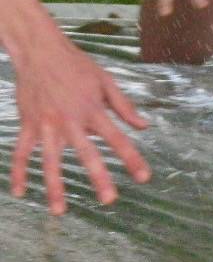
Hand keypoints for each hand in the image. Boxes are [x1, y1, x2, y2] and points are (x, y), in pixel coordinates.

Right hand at [11, 22, 149, 212]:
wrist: (39, 50)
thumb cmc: (76, 65)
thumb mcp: (106, 81)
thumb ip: (124, 107)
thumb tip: (144, 127)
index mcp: (93, 110)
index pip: (117, 139)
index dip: (132, 159)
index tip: (144, 177)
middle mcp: (70, 120)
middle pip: (86, 153)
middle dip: (98, 177)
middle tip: (109, 200)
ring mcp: (46, 124)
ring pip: (50, 160)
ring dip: (54, 186)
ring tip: (59, 211)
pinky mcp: (28, 124)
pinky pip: (22, 152)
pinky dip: (19, 172)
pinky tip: (20, 191)